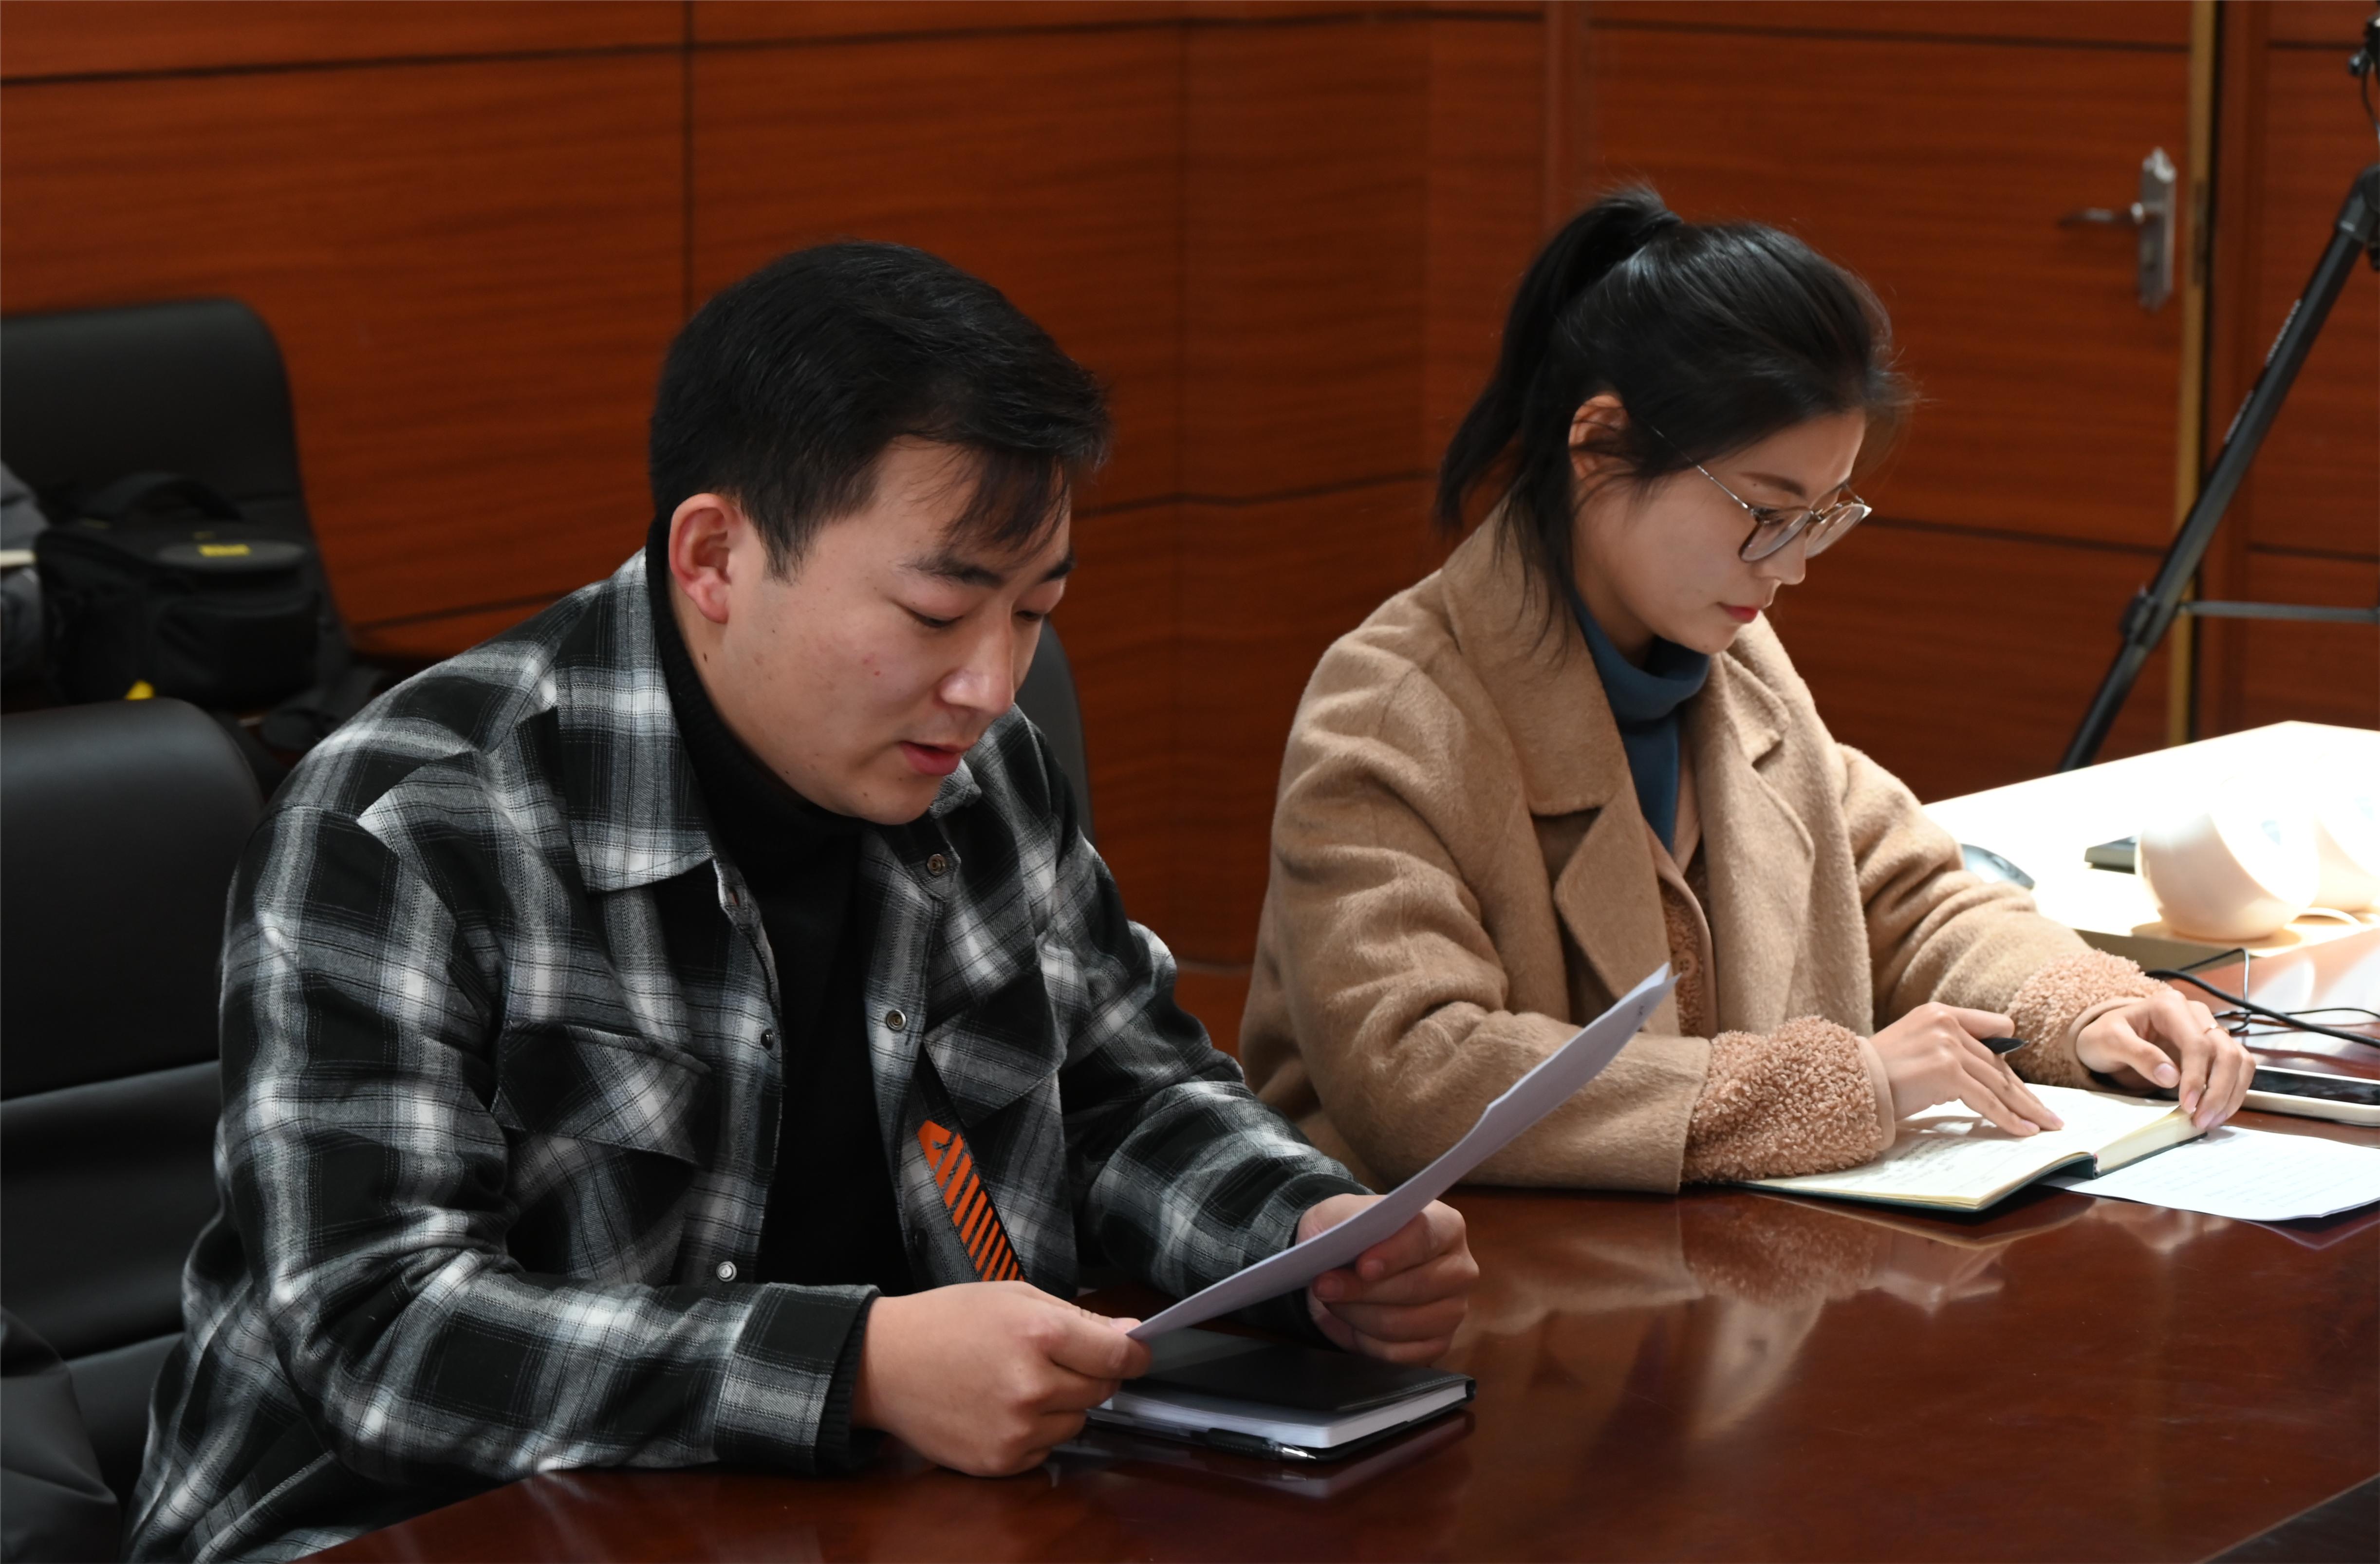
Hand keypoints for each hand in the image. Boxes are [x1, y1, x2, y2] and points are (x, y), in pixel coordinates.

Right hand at [851, 1281, 1149, 1475]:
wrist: (884, 1364)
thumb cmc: (948, 1321)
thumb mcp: (1014, 1296)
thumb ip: (1078, 1318)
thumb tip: (1130, 1335)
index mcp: (1040, 1334)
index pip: (1119, 1356)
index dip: (1134, 1353)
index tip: (1135, 1352)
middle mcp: (1033, 1386)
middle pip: (1103, 1390)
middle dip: (1092, 1374)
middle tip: (1054, 1358)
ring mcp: (1017, 1429)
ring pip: (1077, 1422)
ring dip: (1062, 1405)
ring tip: (1018, 1382)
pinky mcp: (1001, 1461)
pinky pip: (1046, 1449)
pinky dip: (1034, 1431)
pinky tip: (1000, 1407)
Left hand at [1299, 1195, 1476, 1363]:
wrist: (1348, 1264)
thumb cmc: (1353, 1234)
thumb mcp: (1341, 1215)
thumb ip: (1347, 1227)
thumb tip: (1350, 1253)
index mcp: (1446, 1226)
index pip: (1425, 1238)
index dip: (1393, 1254)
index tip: (1362, 1267)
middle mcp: (1460, 1269)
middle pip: (1416, 1287)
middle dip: (1363, 1291)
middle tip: (1324, 1286)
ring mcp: (1453, 1310)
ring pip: (1403, 1325)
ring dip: (1358, 1316)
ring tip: (1335, 1302)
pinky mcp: (1439, 1344)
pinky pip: (1399, 1354)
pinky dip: (1367, 1342)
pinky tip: (1356, 1325)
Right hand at [1869, 1002, 2064, 1136]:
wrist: (1847, 1082)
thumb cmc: (1875, 1072)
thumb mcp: (1913, 1045)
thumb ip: (1946, 1048)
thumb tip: (1983, 1075)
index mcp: (1939, 1012)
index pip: (1993, 1030)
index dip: (2007, 1059)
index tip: (2020, 1081)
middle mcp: (1946, 1024)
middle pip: (1999, 1064)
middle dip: (2025, 1092)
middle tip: (2048, 1113)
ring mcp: (1947, 1046)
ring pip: (1999, 1083)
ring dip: (2026, 1108)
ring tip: (2046, 1124)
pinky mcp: (1947, 1072)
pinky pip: (1987, 1101)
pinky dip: (2008, 1118)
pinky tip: (2024, 1130)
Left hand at [2075, 989, 2252, 1129]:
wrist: (2108, 1038)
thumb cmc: (2105, 1036)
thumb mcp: (2108, 1042)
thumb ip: (2138, 1055)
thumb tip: (2171, 1077)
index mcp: (2169, 1006)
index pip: (2197, 1043)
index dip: (2197, 1077)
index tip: (2188, 1105)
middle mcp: (2196, 1014)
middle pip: (2226, 1052)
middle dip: (2219, 1090)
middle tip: (2201, 1120)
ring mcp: (2209, 1029)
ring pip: (2239, 1061)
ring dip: (2231, 1094)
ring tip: (2210, 1120)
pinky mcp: (2215, 1048)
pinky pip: (2238, 1068)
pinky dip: (2233, 1092)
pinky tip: (2217, 1112)